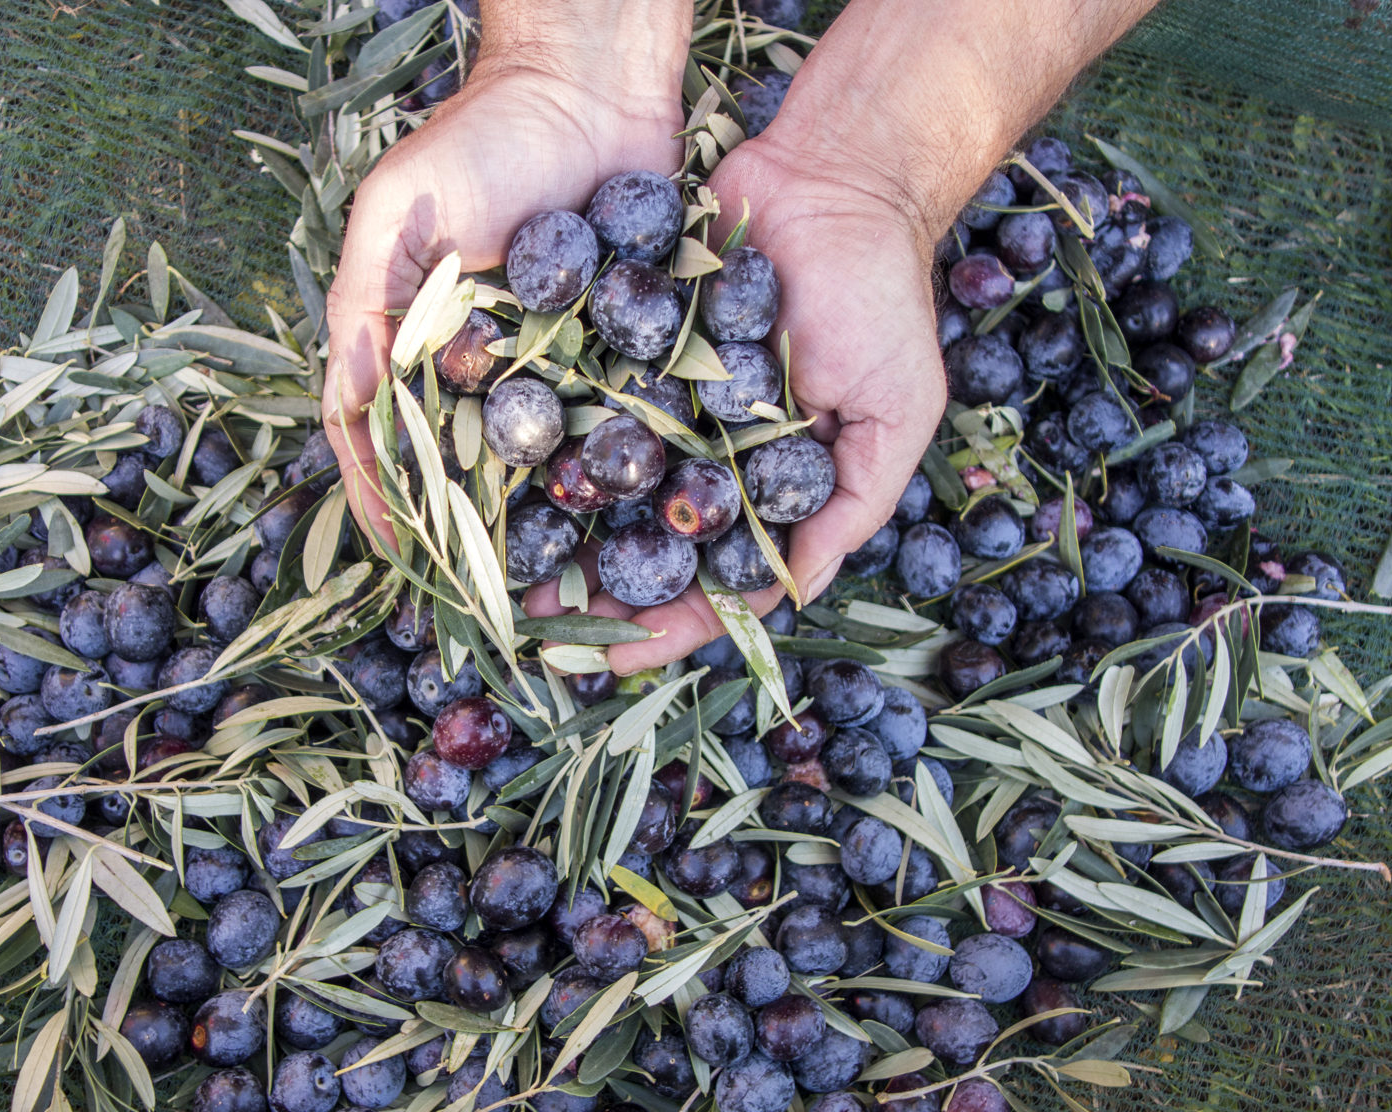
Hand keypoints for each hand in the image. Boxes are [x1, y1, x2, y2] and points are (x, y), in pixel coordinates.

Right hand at [321, 12, 688, 545]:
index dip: (390, 506)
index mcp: (416, 353)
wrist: (590, 89)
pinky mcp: (619, 359)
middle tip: (485, 612)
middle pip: (466, 474)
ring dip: (546, 533)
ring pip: (541, 468)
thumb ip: (366, 304)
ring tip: (559, 598)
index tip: (405, 564)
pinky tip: (633, 526)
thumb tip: (350, 405)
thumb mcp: (398, 211)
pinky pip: (615, 429)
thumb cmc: (478, 140)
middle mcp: (480, 376)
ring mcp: (552, 373)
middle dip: (473, 545)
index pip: (389, 445)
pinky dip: (617, 478)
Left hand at [542, 135, 945, 673]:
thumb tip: (797, 592)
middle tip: (531, 626)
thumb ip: (853, 502)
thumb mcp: (897, 409)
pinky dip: (541, 433)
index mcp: (764, 487)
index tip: (615, 657)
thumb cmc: (880, 296)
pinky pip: (576, 395)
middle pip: (639, 545)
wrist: (835, 175)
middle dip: (589, 591)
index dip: (668, 625)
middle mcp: (705, 455)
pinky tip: (494, 467)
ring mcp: (660, 402)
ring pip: (596, 484)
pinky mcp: (623, 344)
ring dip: (550, 531)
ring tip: (496, 567)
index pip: (712, 578)